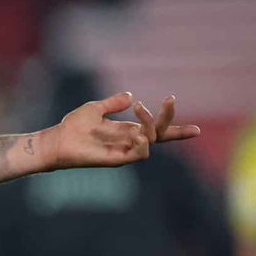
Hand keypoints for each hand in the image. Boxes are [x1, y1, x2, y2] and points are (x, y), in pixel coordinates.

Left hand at [47, 92, 199, 168]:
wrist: (57, 140)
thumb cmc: (73, 127)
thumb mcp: (95, 109)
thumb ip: (113, 103)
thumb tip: (131, 95)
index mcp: (127, 130)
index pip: (157, 131)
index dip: (176, 130)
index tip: (197, 130)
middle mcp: (129, 141)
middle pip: (160, 134)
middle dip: (168, 118)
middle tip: (170, 100)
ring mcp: (125, 151)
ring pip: (151, 139)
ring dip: (150, 123)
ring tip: (139, 110)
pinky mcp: (118, 159)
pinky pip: (140, 154)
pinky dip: (144, 143)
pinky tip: (138, 132)